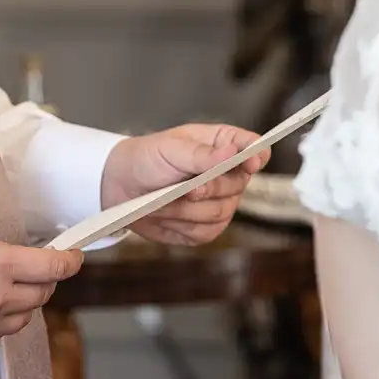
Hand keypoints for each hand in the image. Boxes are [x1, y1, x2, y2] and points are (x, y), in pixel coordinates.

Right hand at [0, 227, 82, 351]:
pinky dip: (3, 320)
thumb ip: (3, 255)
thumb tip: (27, 263)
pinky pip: (0, 333)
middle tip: (40, 267)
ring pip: (24, 318)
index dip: (69, 261)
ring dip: (26, 302)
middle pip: (42, 294)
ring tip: (12, 287)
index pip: (52, 267)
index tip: (73, 256)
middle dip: (46, 280)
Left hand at [101, 124, 267, 245]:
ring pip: (219, 213)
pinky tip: (165, 215)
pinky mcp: (206, 228)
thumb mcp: (171, 149)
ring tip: (163, 200)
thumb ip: (202, 154)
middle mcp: (228, 175)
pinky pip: (205, 233)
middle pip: (238, 186)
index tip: (249, 163)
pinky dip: (181, 226)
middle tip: (185, 187)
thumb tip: (232, 153)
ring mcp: (220, 203)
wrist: (122, 187)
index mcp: (224, 145)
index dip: (256, 157)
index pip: (255, 149)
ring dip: (187, 210)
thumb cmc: (147, 158)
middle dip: (208, 189)